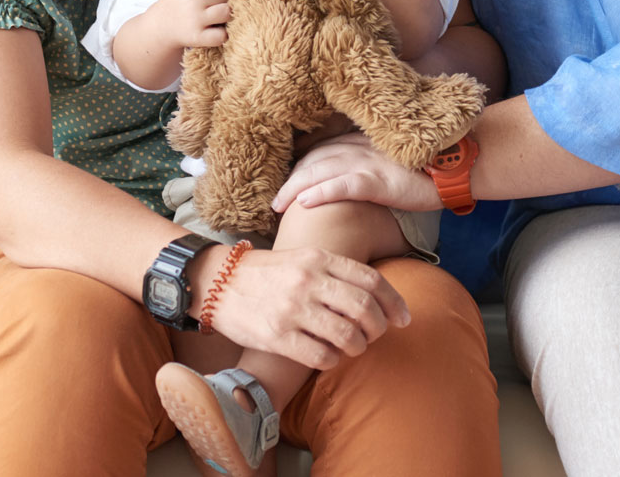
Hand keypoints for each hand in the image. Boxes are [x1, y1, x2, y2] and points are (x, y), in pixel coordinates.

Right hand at [151, 0, 229, 48]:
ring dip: (225, 15)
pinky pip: (221, 35)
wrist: (159, 28)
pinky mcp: (197, 37)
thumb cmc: (171, 2)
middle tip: (214, 5)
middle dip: (222, 0)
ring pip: (226, 12)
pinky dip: (222, 35)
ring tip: (218, 16)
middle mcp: (192, 0)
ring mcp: (195, 20)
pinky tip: (215, 31)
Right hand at [191, 243, 411, 370]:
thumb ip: (334, 272)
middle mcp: (308, 281)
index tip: (403, 318)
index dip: (394, 302)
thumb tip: (374, 297)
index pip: (371, 280)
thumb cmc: (265, 273)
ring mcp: (292, 309)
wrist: (216, 281)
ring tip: (351, 348)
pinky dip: (333, 361)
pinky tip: (328, 356)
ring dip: (357, 347)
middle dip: (378, 328)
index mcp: (318, 258)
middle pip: (364, 309)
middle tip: (375, 336)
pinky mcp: (277, 335)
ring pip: (347, 336)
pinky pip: (322, 356)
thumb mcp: (301, 258)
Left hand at [273, 131, 441, 213]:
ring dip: (294, 188)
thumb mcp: (391, 161)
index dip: (298, 167)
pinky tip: (303, 203)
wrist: (457, 165)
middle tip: (272, 201)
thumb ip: (370, 165)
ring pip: (320, 171)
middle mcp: (359, 147)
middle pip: (312, 160)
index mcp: (360, 142)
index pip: (319, 151)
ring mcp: (368, 162)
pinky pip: (343, 185)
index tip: (283, 184)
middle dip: (289, 180)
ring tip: (277, 205)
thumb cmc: (427, 167)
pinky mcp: (379, 179)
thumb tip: (353, 182)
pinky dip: (320, 193)